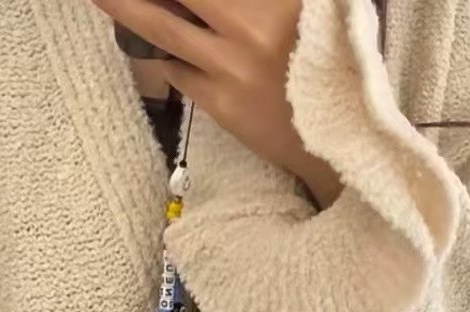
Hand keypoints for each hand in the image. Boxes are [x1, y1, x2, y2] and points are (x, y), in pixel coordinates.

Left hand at [93, 0, 344, 206]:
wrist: (343, 140)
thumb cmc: (334, 69)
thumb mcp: (315, 13)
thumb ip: (266, 6)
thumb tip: (215, 8)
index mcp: (278, 2)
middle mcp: (251, 27)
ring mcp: (231, 67)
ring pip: (162, 28)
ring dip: (127, 7)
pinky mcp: (220, 103)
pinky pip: (179, 71)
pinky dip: (167, 56)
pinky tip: (157, 47)